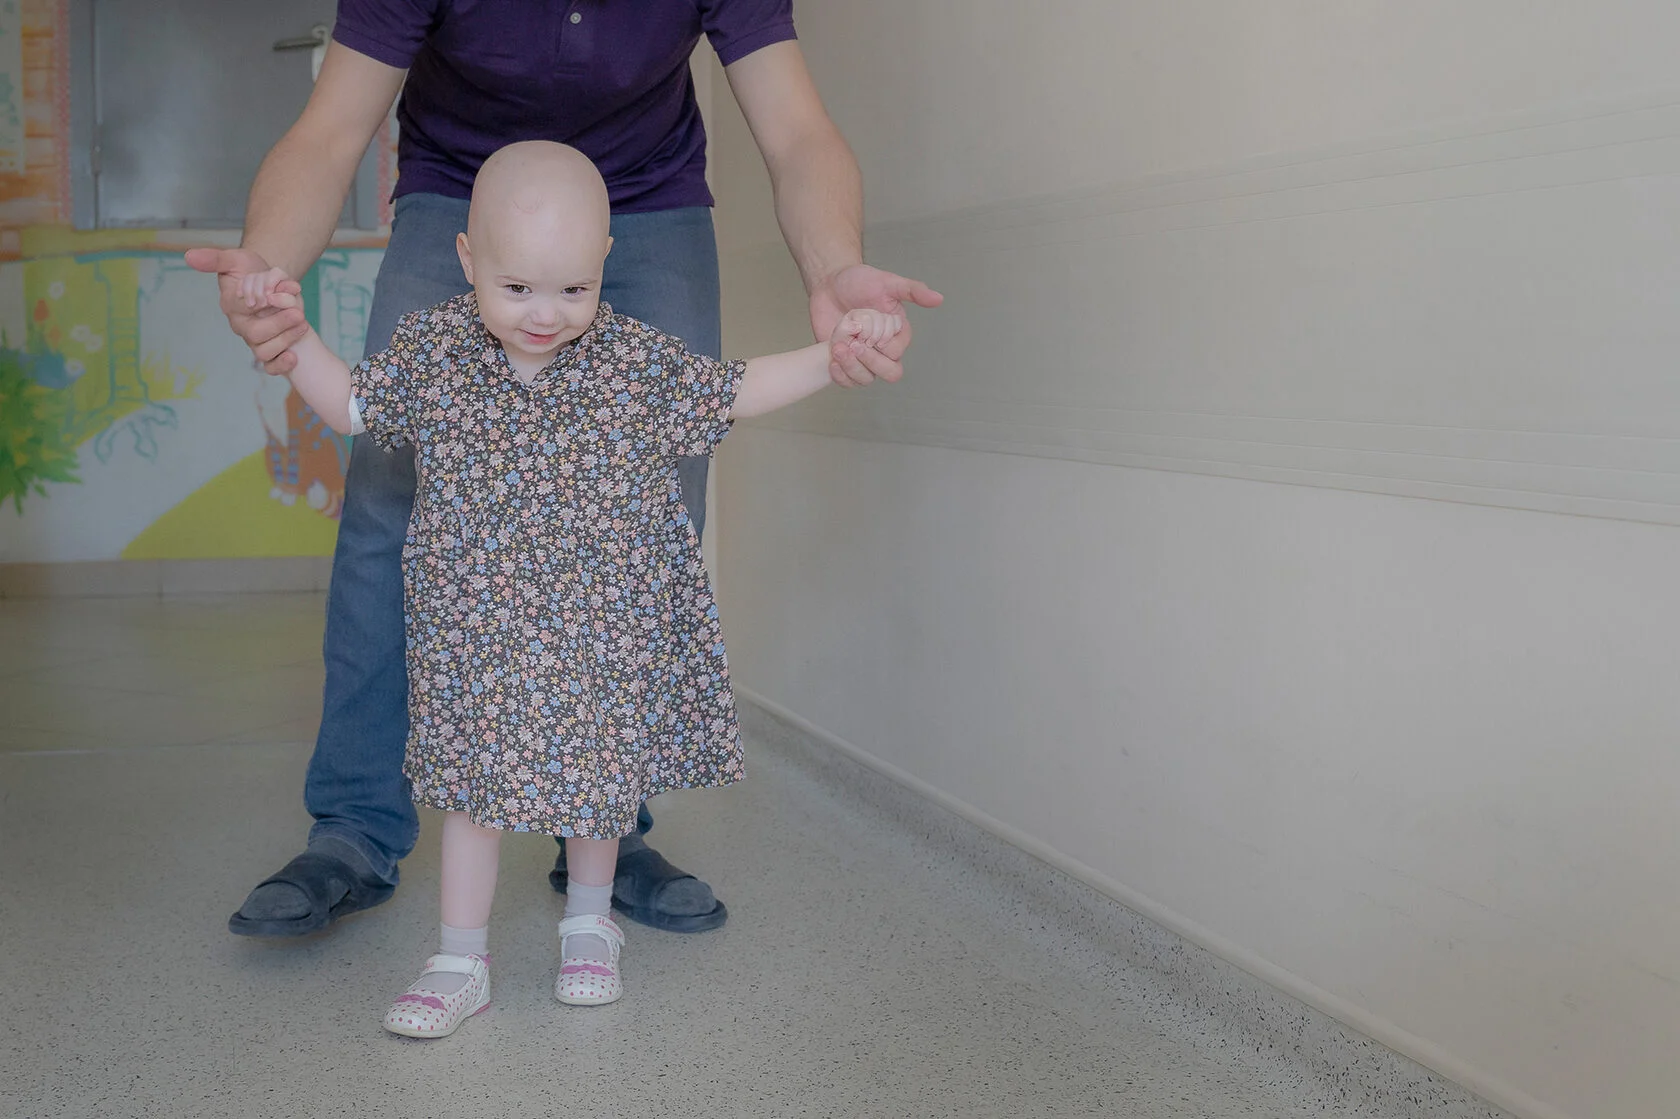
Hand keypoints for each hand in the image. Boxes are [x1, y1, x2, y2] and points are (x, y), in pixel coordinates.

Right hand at [184, 247, 310, 374]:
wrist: (272, 284)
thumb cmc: (252, 272)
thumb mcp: (236, 259)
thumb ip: (215, 258)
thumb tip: (189, 256)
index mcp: (231, 304)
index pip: (239, 307)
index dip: (258, 300)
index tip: (273, 294)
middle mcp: (241, 325)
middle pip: (254, 334)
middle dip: (278, 324)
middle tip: (298, 313)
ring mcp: (255, 339)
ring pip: (263, 351)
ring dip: (285, 340)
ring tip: (302, 323)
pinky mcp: (269, 349)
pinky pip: (270, 366)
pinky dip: (280, 365)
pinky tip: (293, 357)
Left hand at [808, 263, 942, 387]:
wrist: (830, 284)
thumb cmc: (860, 282)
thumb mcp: (888, 282)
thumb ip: (913, 290)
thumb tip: (939, 298)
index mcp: (897, 334)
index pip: (897, 352)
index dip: (882, 346)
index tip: (867, 331)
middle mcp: (882, 350)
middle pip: (890, 373)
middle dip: (872, 362)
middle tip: (854, 344)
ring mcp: (863, 359)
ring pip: (866, 380)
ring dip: (851, 368)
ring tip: (838, 347)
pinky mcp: (844, 363)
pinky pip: (847, 382)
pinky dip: (840, 376)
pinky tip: (832, 360)